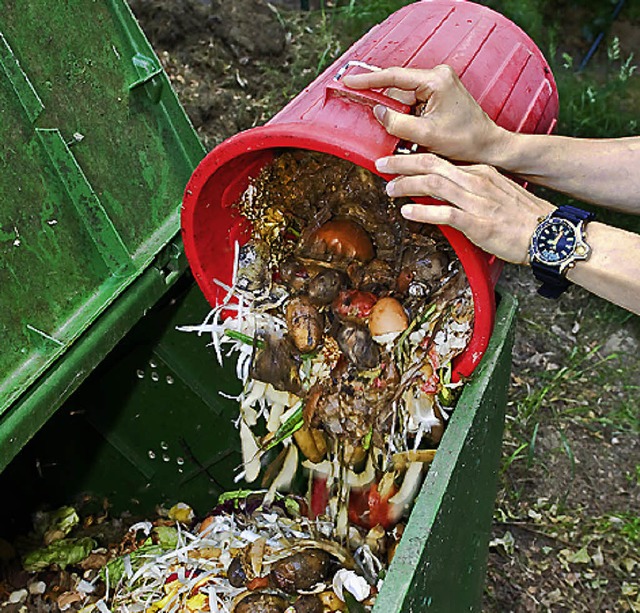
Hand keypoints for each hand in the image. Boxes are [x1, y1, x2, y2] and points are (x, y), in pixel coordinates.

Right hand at [342, 65, 510, 163]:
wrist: (487, 146)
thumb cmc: (465, 140)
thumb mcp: (426, 135)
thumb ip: (398, 123)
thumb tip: (377, 111)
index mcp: (436, 80)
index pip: (394, 76)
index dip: (369, 80)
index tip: (349, 82)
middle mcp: (437, 77)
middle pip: (398, 90)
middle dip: (387, 108)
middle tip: (376, 123)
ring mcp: (438, 85)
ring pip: (404, 100)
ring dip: (398, 117)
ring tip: (407, 137)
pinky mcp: (438, 96)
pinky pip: (413, 105)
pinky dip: (406, 119)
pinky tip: (410, 134)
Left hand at [375, 153, 554, 263]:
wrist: (548, 234)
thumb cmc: (524, 218)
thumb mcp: (498, 193)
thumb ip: (473, 190)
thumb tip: (450, 193)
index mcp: (480, 172)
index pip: (442, 160)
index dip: (415, 159)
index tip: (398, 161)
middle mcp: (476, 181)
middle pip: (432, 165)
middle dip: (402, 163)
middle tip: (381, 164)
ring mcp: (476, 201)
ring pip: (434, 184)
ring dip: (407, 185)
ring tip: (389, 189)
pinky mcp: (478, 223)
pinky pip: (445, 213)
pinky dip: (423, 211)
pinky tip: (407, 211)